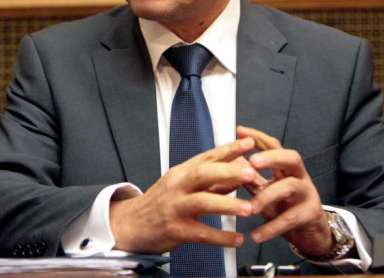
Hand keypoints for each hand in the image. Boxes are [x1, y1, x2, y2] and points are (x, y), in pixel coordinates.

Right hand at [109, 137, 256, 252]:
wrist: (132, 224)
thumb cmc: (162, 202)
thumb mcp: (184, 185)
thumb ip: (211, 180)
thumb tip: (238, 173)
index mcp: (182, 172)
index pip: (208, 156)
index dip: (229, 149)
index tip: (249, 143)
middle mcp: (178, 186)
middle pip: (203, 174)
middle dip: (228, 172)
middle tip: (251, 174)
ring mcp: (175, 207)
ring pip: (202, 202)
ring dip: (227, 205)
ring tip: (248, 209)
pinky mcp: (175, 230)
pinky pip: (200, 233)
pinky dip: (220, 237)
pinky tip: (236, 240)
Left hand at [237, 126, 333, 256]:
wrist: (312, 234)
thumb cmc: (287, 208)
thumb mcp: (268, 191)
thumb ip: (251, 179)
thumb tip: (228, 164)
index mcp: (287, 168)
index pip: (275, 146)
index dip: (258, 137)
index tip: (240, 131)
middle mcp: (300, 176)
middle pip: (291, 158)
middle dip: (272, 157)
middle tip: (252, 162)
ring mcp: (307, 194)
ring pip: (290, 187)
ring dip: (267, 196)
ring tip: (249, 209)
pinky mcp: (310, 214)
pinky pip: (290, 218)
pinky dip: (271, 227)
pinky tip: (256, 235)